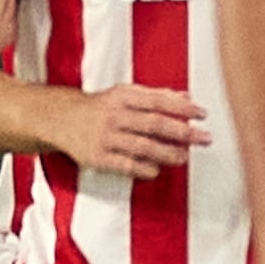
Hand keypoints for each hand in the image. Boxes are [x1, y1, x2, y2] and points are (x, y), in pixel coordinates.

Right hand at [50, 82, 206, 180]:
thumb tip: (187, 96)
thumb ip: (156, 95)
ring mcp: (105, 137)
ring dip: (168, 153)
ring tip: (183, 157)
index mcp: (121, 97)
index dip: (182, 107)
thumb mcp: (124, 94)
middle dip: (183, 132)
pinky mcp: (98, 157)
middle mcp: (113, 115)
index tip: (202, 115)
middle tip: (204, 138)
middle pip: (154, 124)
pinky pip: (126, 165)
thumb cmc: (100, 106)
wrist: (60, 119)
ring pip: (143, 146)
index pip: (158, 101)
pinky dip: (145, 169)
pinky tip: (156, 169)